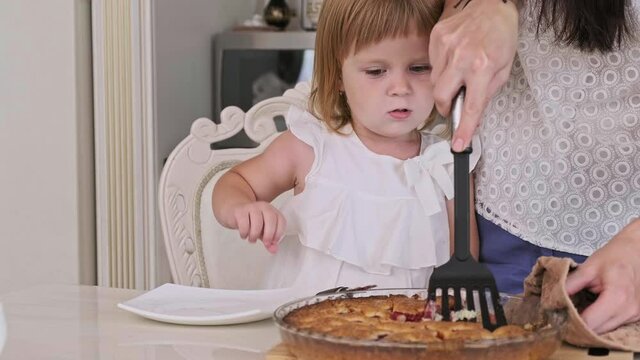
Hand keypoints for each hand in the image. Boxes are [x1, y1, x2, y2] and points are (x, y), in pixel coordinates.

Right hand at [230, 201, 286, 253]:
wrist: (233, 211)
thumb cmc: (250, 221)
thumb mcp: (262, 231)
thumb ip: (269, 241)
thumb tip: (274, 250)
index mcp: (272, 211)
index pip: (281, 220)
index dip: (279, 232)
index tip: (274, 241)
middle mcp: (263, 207)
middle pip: (271, 219)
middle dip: (269, 234)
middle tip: (265, 243)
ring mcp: (251, 207)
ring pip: (257, 222)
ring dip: (255, 235)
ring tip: (252, 239)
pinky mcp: (240, 211)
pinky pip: (244, 223)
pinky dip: (244, 233)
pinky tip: (244, 235)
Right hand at [429, 0, 518, 151]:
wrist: (490, 3)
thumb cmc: (500, 35)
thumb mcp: (503, 69)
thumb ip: (486, 94)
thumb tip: (473, 116)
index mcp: (483, 67)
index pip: (471, 107)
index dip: (464, 129)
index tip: (458, 144)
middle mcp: (461, 57)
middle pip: (441, 97)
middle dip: (447, 105)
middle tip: (456, 102)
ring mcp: (445, 46)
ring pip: (435, 81)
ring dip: (446, 84)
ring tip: (460, 70)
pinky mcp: (436, 37)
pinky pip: (432, 64)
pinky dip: (442, 67)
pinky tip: (454, 56)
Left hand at [565, 219, 639, 333]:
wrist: (637, 252)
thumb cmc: (613, 257)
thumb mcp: (588, 267)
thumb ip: (570, 285)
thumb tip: (551, 300)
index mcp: (618, 296)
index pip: (590, 322)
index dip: (571, 323)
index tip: (556, 319)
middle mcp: (630, 311)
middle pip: (598, 332)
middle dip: (578, 328)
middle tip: (562, 319)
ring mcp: (636, 316)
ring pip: (606, 332)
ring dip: (590, 328)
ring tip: (575, 317)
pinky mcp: (637, 317)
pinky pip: (614, 327)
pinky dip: (601, 324)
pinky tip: (590, 315)